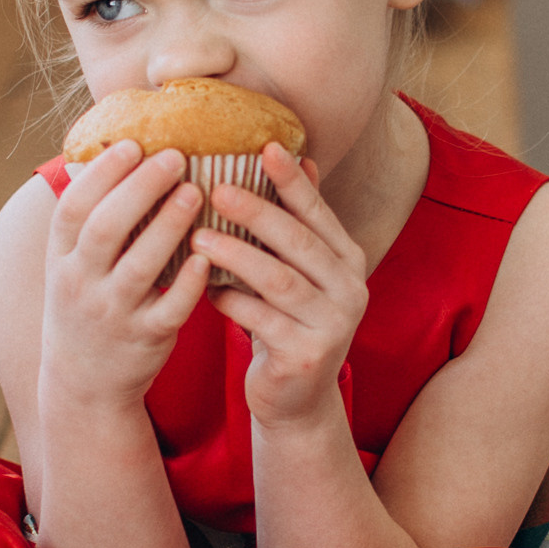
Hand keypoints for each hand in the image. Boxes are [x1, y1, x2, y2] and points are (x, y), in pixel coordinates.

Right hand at [38, 142, 209, 413]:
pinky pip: (170, 308)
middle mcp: (80, 284)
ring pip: (140, 266)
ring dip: (169, 225)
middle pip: (105, 228)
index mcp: (60, 259)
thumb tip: (114, 150)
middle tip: (175, 157)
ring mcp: (112, 314)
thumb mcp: (71, 265)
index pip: (73, 208)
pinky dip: (188, 281)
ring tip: (196, 191)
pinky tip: (206, 254)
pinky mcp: (145, 338)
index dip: (101, 174)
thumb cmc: (87, 303)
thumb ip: (88, 220)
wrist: (84, 383)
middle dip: (140, 188)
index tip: (133, 144)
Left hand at [196, 147, 369, 431]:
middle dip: (258, 212)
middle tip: (217, 188)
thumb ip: (298, 223)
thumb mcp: (298, 273)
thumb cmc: (286, 322)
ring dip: (236, 256)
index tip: (266, 147)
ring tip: (198, 236)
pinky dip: (230, 302)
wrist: (295, 400)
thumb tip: (298, 156)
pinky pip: (261, 321)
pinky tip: (204, 291)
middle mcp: (350, 289)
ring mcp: (333, 325)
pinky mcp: (306, 357)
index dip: (293, 180)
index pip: (318, 212)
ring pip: (279, 281)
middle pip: (299, 242)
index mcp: (348, 260)